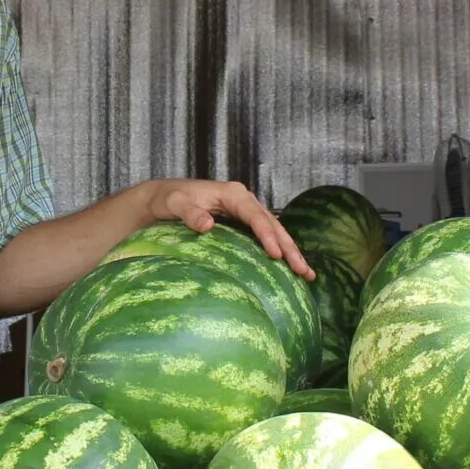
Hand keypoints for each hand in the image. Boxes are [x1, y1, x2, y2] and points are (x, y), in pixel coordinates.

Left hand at [149, 180, 316, 280]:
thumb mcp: (174, 204)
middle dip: (289, 248)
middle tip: (303, 271)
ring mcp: (246, 212)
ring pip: (274, 232)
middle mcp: (244, 201)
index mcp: (232, 194)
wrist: (163, 198)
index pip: (255, 216)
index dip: (267, 235)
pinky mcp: (243, 224)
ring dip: (290, 252)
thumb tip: (207, 225)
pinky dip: (279, 252)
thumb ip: (190, 213)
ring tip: (306, 274)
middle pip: (273, 225)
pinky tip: (289, 270)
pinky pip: (265, 237)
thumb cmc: (168, 199)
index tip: (276, 255)